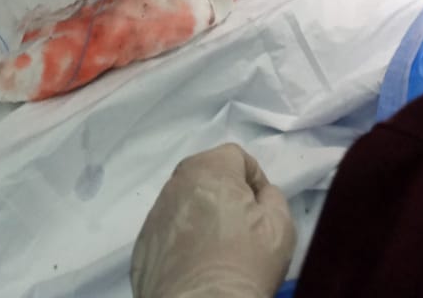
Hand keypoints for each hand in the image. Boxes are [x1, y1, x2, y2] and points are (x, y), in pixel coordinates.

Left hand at [130, 142, 295, 297]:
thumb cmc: (245, 265)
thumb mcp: (280, 226)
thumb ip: (272, 196)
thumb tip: (259, 195)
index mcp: (208, 169)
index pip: (235, 156)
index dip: (254, 179)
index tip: (260, 207)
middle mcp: (175, 184)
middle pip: (206, 174)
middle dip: (224, 192)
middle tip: (240, 225)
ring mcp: (154, 216)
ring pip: (184, 202)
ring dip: (201, 214)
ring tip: (216, 248)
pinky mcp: (141, 246)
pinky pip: (168, 231)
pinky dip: (181, 239)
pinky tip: (195, 264)